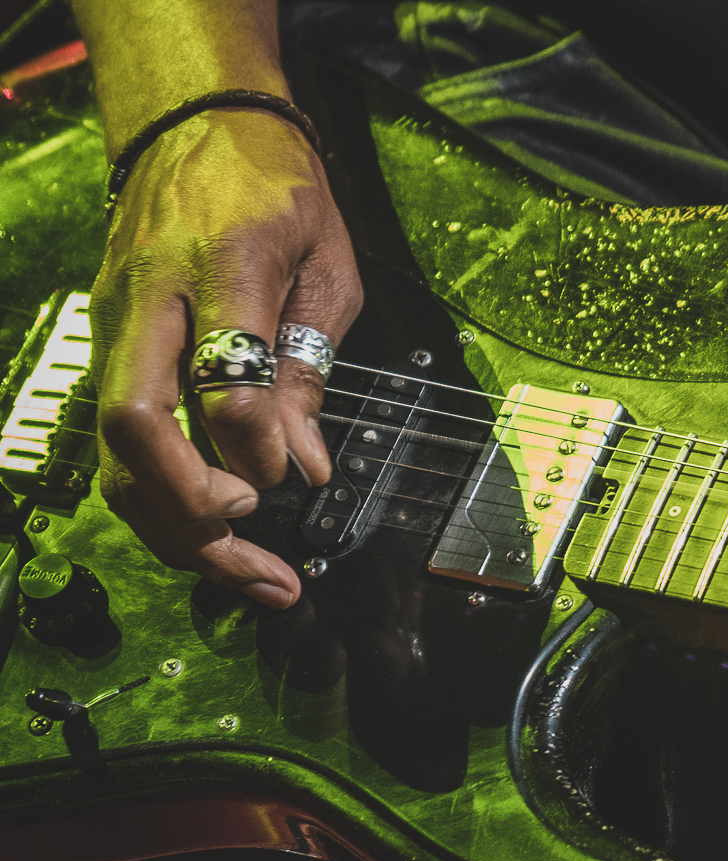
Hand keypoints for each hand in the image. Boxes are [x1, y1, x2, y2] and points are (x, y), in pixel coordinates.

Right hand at [91, 108, 361, 607]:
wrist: (193, 119)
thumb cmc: (275, 187)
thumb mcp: (326, 265)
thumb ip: (312, 366)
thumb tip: (308, 467)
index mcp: (222, 264)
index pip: (223, 375)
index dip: (255, 445)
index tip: (293, 480)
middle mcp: (151, 297)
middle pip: (136, 424)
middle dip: (191, 510)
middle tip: (260, 558)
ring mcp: (115, 321)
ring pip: (114, 448)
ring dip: (173, 526)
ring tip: (248, 577)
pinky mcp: (105, 341)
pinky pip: (116, 440)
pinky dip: (158, 499)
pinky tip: (208, 537)